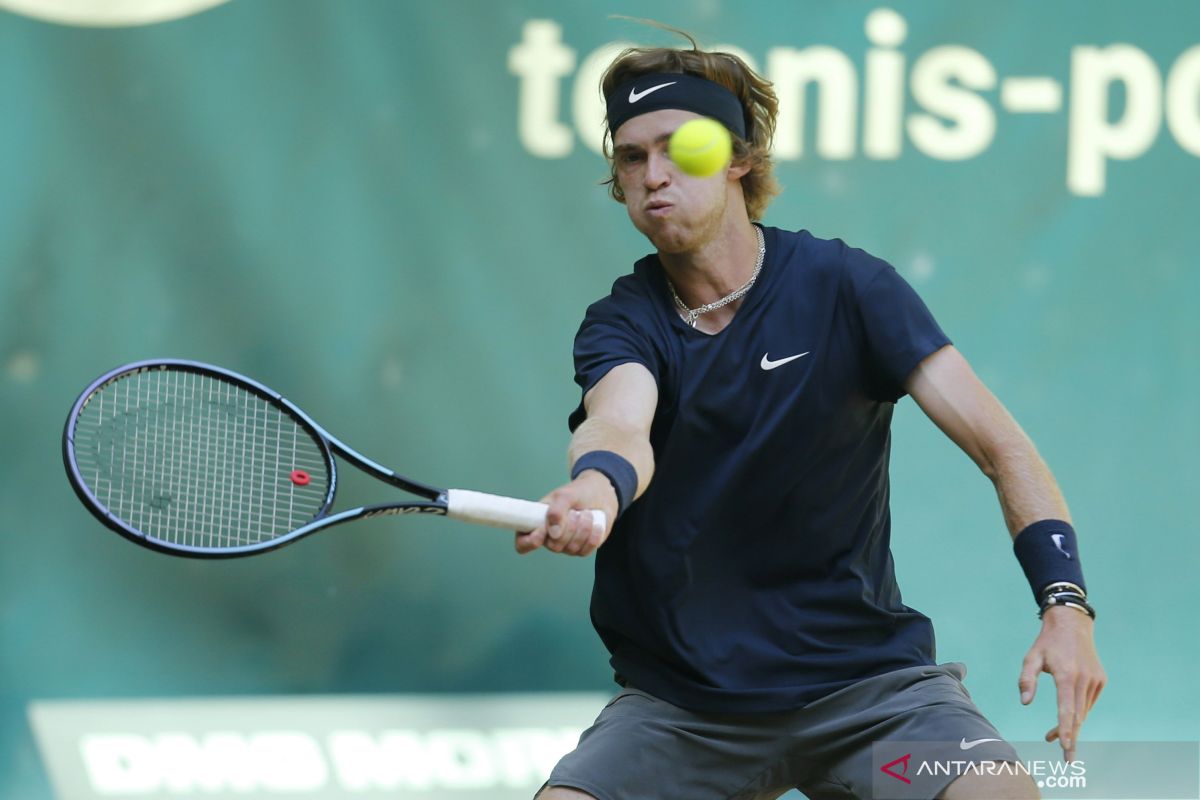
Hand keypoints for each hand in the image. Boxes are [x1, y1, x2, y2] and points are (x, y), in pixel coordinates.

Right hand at [514, 471, 617, 556]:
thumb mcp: (564, 495)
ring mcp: (566, 545)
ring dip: (582, 529)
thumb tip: (553, 533)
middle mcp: (549, 538)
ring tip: (586, 513)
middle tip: (575, 512)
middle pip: (553, 546)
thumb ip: (556, 511)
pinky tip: (595, 524)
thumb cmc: (577, 493)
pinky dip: (593, 536)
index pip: (522, 543)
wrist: (600, 495)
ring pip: (571, 549)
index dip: (529, 542)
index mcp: (537, 523)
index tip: (543, 531)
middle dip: (568, 528)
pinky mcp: (582, 549)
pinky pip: (585, 551)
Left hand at [1018, 605, 1106, 760]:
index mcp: (1067, 674)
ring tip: (1054, 738)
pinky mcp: (1100, 680)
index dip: (1065, 728)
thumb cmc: (1047, 642)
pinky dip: (1079, 713)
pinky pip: (1088, 703)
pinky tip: (1068, 718)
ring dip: (1072, 726)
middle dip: (1071, 737)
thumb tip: (1025, 703)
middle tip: (1067, 759)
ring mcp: (1095, 680)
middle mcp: (1084, 679)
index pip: (1066, 708)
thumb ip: (1026, 680)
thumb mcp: (1031, 657)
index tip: (1065, 745)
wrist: (1072, 625)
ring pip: (1083, 711)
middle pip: (1078, 715)